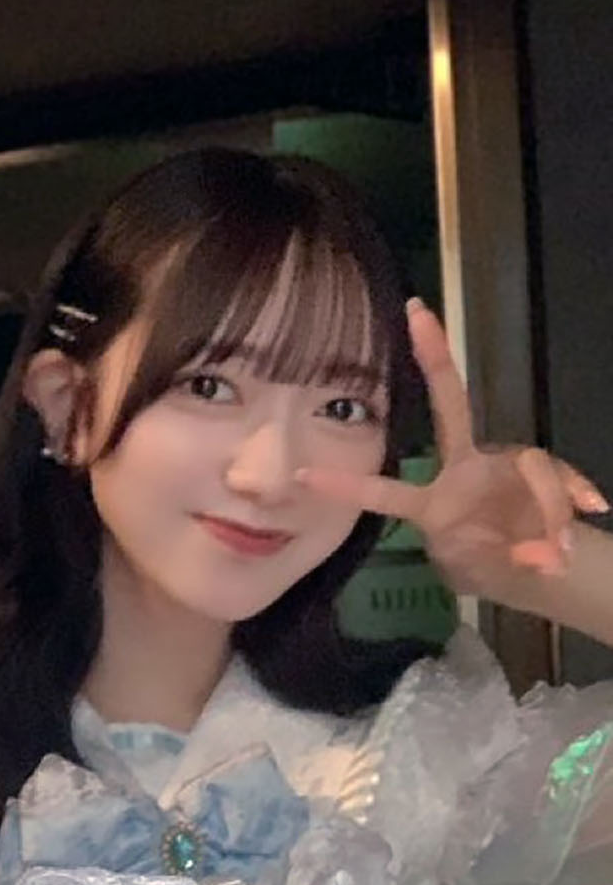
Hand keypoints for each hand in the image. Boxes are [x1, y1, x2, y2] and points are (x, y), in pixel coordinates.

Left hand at [298, 300, 607, 602]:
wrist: (533, 570)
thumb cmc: (484, 563)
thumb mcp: (478, 572)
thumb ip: (501, 563)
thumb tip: (543, 559)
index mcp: (432, 502)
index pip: (384, 491)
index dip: (347, 486)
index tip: (300, 476)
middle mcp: (462, 469)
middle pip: (450, 405)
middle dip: (433, 358)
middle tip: (416, 313)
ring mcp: (501, 464)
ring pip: (531, 464)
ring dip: (551, 505)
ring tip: (556, 552)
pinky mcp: (539, 469)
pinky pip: (559, 475)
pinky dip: (575, 495)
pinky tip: (595, 508)